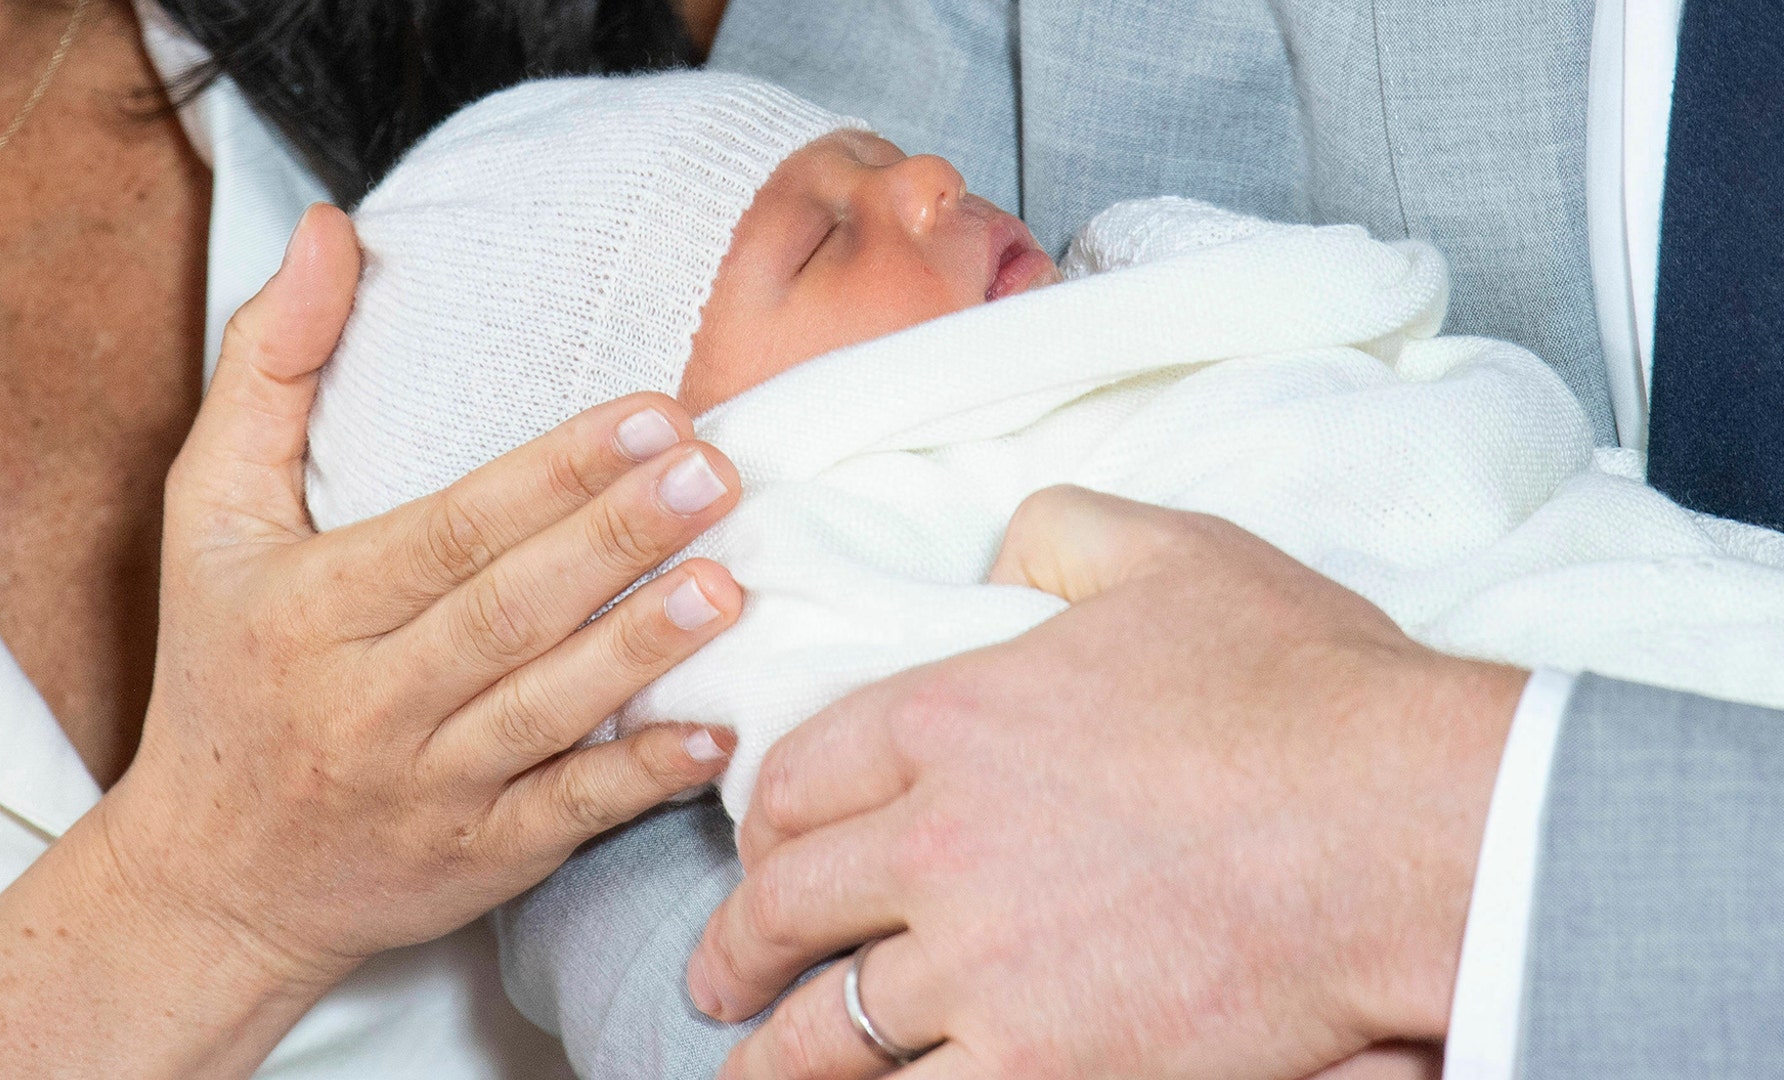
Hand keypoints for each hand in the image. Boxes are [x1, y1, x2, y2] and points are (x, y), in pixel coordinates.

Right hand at [109, 204, 745, 982]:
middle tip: (715, 472)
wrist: (210, 880)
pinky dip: (640, 778)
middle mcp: (366, 702)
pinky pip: (567, 815)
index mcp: (310, 607)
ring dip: (640, 650)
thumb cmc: (221, 672)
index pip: (447, 531)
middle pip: (506, 613)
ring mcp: (428, 789)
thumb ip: (268, 367)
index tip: (650, 412)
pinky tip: (716, 733)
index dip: (552, 474)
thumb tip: (333, 230)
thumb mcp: (206, 515)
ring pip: (545, 712)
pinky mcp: (479, 860)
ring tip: (728, 583)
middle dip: (615, 539)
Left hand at [686, 485, 1524, 1078]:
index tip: (756, 848)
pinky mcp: (1044, 1067)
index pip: (797, 776)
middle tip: (721, 975)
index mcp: (948, 720)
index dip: (761, 819)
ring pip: (826, 1030)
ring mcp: (980, 970)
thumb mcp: (1174, 556)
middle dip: (737, 947)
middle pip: (784, 905)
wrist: (1407, 827)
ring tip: (750, 1069)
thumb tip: (1007, 539)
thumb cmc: (1303, 687)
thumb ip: (1061, 531)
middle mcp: (935, 846)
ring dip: (772, 1055)